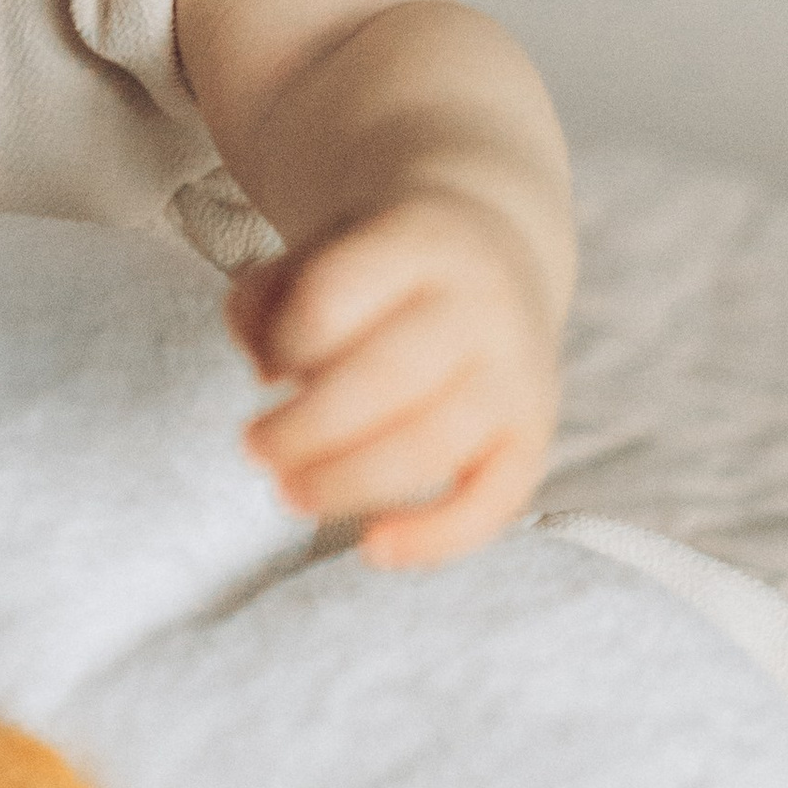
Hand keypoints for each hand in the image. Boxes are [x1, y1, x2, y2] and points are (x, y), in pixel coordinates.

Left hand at [227, 191, 560, 568]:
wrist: (490, 259)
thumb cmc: (378, 272)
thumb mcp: (318, 252)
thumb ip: (266, 298)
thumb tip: (267, 372)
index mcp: (419, 239)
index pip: (337, 294)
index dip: (286, 343)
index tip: (265, 368)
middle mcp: (479, 303)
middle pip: (386, 376)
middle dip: (305, 429)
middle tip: (255, 449)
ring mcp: (515, 371)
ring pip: (432, 443)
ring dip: (347, 482)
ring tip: (289, 492)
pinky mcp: (533, 434)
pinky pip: (496, 499)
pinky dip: (436, 536)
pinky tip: (373, 547)